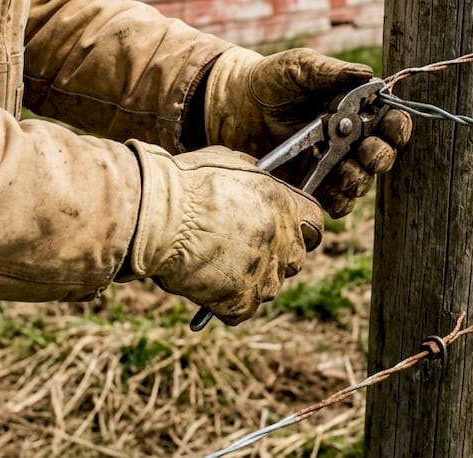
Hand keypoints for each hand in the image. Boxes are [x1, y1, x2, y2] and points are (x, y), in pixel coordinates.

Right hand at [121, 142, 321, 325]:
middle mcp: (281, 241)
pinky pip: (243, 311)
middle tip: (248, 251)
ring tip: (218, 267)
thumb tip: (259, 179)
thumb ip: (254, 176)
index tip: (291, 231)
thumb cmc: (185, 183)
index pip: (316, 221)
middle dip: (278, 256)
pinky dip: (228, 304)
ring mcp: (262, 274)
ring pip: (270, 288)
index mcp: (283, 205)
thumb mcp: (228, 162)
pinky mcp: (239, 302)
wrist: (157, 216)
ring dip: (251, 281)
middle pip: (297, 259)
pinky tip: (208, 287)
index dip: (303, 227)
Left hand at [203, 48, 412, 216]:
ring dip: (359, 179)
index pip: (390, 121)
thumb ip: (331, 72)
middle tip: (366, 150)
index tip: (389, 124)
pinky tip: (327, 190)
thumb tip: (368, 75)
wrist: (232, 105)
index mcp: (355, 110)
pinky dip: (337, 200)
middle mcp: (350, 139)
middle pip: (381, 156)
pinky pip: (335, 202)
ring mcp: (332, 165)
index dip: (397, 126)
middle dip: (380, 155)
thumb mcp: (300, 66)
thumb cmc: (271, 80)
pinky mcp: (311, 186)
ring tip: (344, 171)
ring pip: (361, 182)